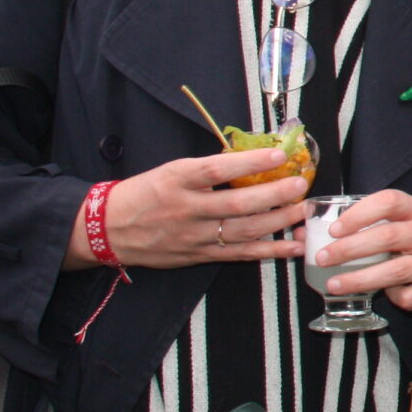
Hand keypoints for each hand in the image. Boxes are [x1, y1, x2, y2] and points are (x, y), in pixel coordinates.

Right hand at [73, 148, 309, 270]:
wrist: (109, 229)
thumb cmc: (144, 193)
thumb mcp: (170, 170)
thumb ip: (207, 169)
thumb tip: (252, 159)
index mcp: (178, 179)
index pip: (218, 169)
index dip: (251, 162)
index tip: (279, 155)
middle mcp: (187, 209)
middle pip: (237, 204)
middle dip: (274, 196)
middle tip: (300, 185)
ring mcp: (194, 236)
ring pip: (243, 231)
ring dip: (278, 222)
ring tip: (302, 211)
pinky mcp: (200, 256)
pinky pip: (240, 254)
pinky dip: (270, 251)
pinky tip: (293, 245)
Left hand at [310, 190, 411, 323]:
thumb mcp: (398, 225)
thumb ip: (357, 228)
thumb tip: (300, 235)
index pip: (390, 201)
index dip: (360, 213)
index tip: (334, 228)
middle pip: (388, 237)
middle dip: (350, 248)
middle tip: (323, 258)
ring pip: (395, 271)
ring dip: (360, 279)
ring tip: (333, 284)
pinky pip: (409, 296)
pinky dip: (392, 297)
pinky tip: (383, 294)